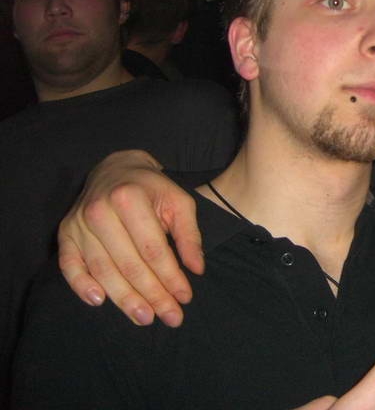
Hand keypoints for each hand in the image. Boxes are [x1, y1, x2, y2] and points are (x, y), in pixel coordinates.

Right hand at [58, 150, 198, 326]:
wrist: (116, 169)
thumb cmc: (152, 189)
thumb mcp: (179, 202)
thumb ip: (189, 235)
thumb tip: (196, 270)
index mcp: (130, 199)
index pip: (153, 249)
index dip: (170, 277)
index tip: (185, 297)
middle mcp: (100, 211)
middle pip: (129, 264)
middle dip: (152, 295)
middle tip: (170, 317)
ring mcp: (79, 224)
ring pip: (103, 270)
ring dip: (124, 299)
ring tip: (144, 318)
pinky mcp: (65, 233)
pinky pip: (69, 265)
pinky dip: (81, 286)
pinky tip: (99, 301)